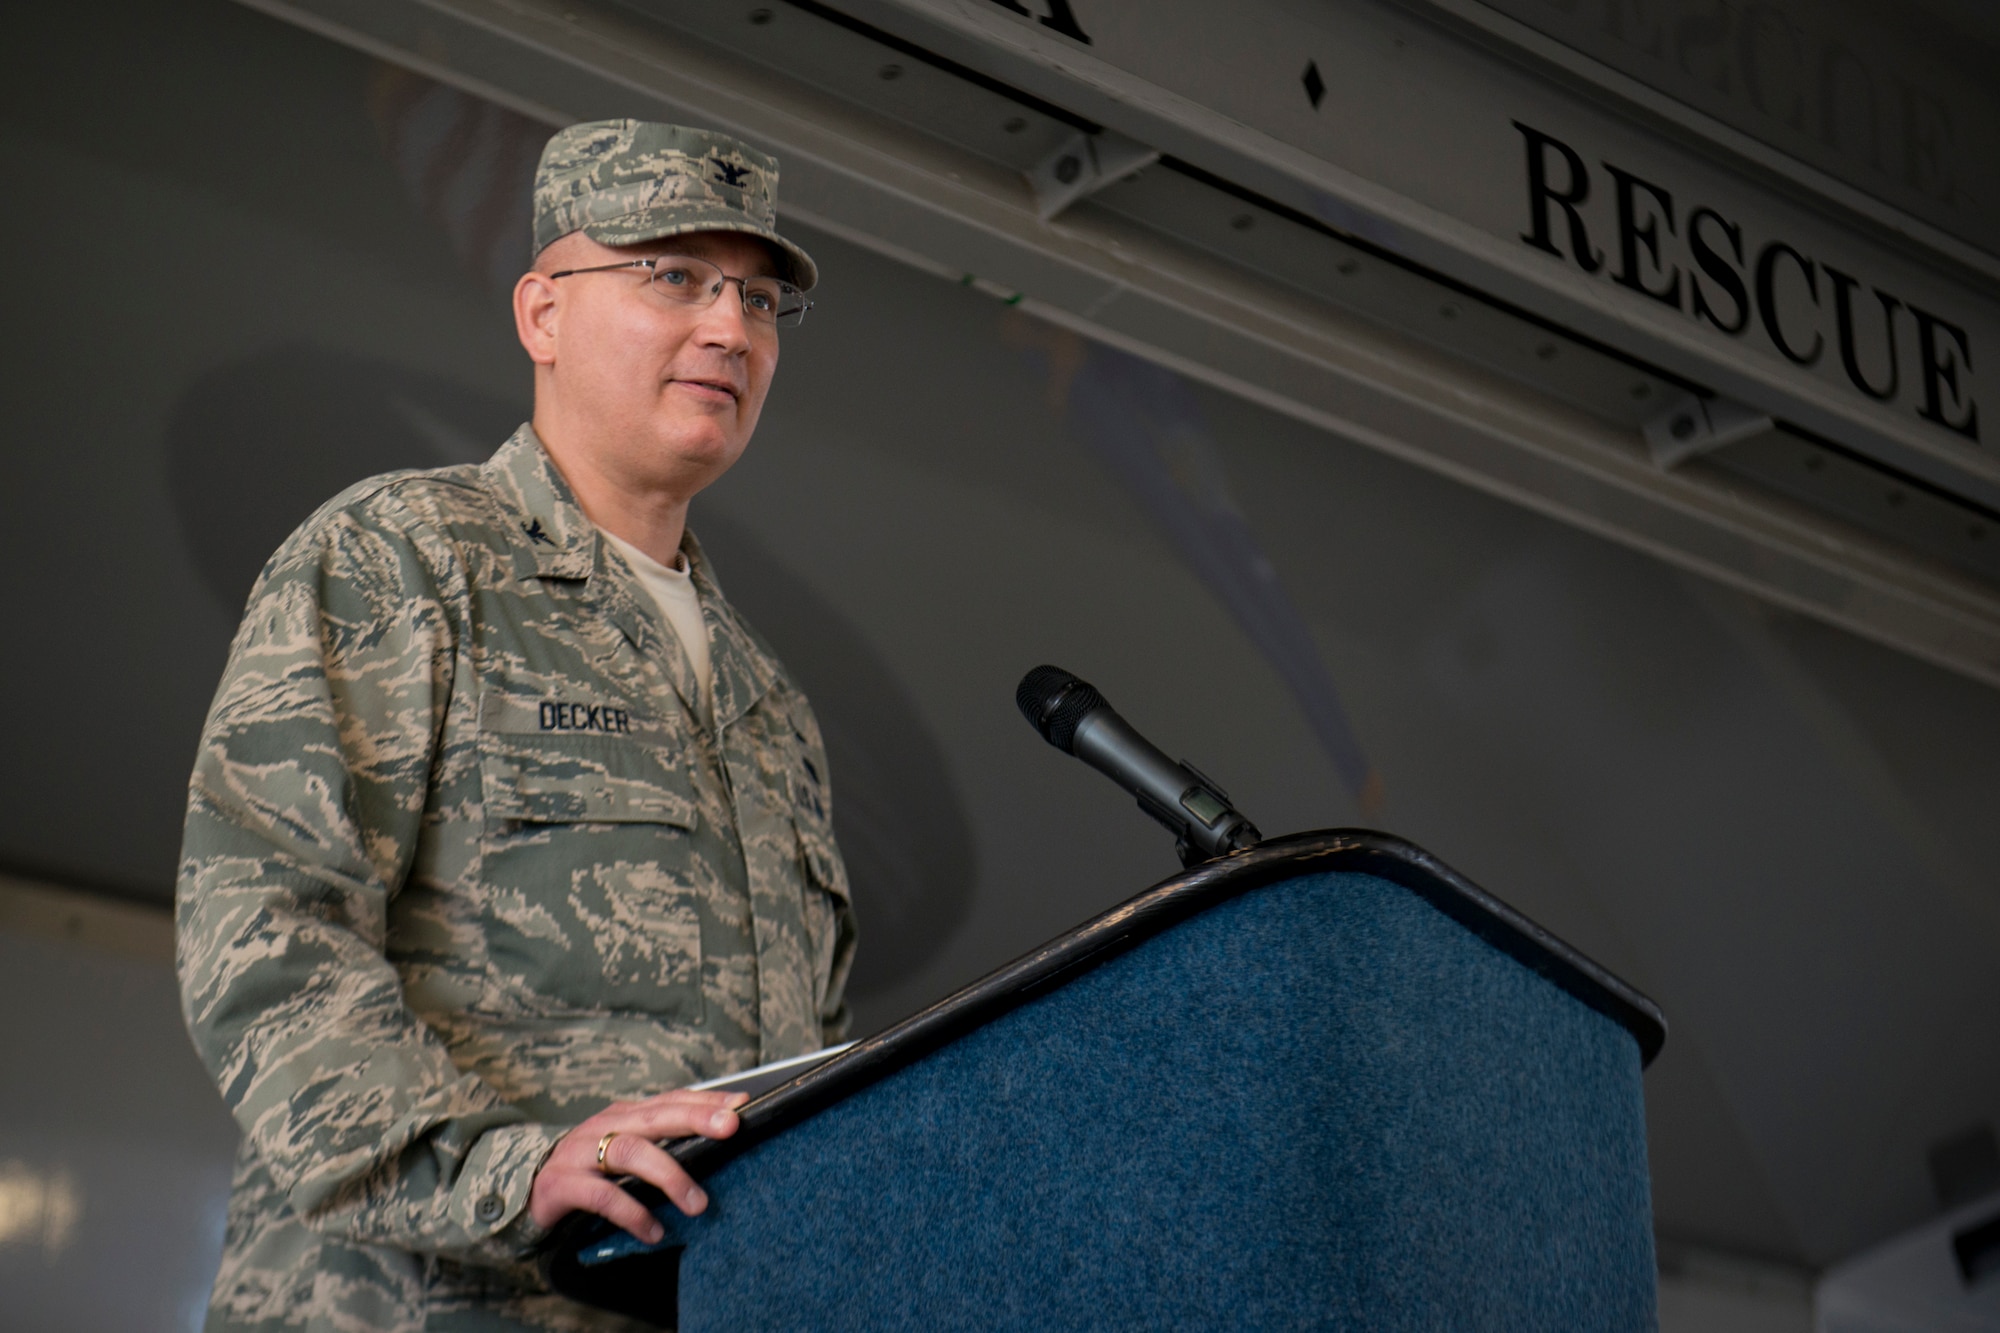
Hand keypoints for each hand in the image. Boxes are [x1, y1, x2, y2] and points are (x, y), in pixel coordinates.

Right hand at [528, 1088, 749, 1242]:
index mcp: (624, 1115)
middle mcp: (604, 1126)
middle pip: (655, 1116)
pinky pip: (601, 1196)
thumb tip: (717, 1145)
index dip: (706, 1100)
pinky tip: (654, 1231)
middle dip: (695, 1119)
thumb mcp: (625, 1152)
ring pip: (629, 1151)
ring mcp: (580, 1153)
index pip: (670, 1100)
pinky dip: (632, 1213)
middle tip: (730, 1129)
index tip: (742, 1104)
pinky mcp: (561, 1185)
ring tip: (698, 1203)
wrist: (526, 1191)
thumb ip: (662, 1146)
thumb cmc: (589, 1171)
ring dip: (668, 1175)